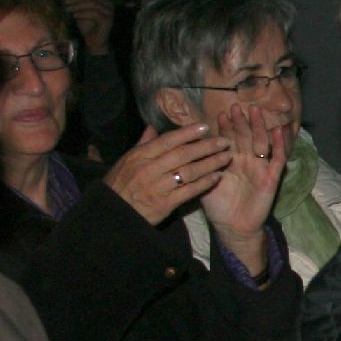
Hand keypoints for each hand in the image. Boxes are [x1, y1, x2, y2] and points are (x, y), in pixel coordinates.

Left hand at [66, 0, 115, 54]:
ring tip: (68, 10)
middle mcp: (109, 4)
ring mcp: (109, 13)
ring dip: (78, 6)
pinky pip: (95, 14)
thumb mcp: (79, 10)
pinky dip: (83, 14)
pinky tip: (75, 16)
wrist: (94, 42)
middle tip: (65, 3)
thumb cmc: (87, 26)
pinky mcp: (107, 21)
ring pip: (93, 4)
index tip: (66, 0)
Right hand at [105, 122, 234, 224]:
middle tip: (224, 141)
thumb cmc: (119, 185)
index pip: (168, 140)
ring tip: (226, 157)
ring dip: (210, 163)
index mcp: (140, 156)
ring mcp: (158, 187)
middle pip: (183, 154)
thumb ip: (142, 144)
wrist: (113, 214)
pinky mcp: (165, 203)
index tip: (205, 127)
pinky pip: (189, 191)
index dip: (188, 133)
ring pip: (189, 172)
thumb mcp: (126, 161)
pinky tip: (216, 177)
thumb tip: (152, 127)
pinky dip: (204, 183)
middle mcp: (150, 169)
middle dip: (206, 146)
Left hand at [200, 100, 289, 259]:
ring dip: (259, 127)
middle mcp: (246, 161)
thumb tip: (187, 145)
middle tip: (237, 107)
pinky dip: (280, 144)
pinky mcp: (272, 178)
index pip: (229, 138)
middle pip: (245, 136)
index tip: (221, 113)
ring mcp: (260, 168)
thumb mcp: (204, 182)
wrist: (232, 227)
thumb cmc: (217, 205)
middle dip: (241, 122)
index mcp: (230, 160)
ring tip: (255, 112)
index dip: (226, 126)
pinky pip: (278, 159)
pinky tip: (280, 131)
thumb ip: (200, 164)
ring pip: (261, 142)